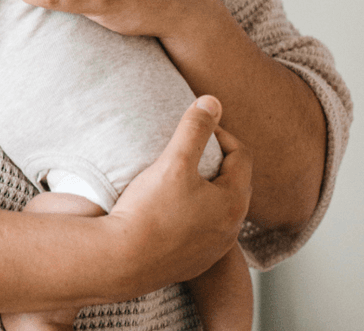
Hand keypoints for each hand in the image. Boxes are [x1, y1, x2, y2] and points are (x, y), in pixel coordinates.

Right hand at [105, 96, 252, 298]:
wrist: (122, 260)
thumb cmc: (149, 210)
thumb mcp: (174, 161)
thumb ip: (194, 129)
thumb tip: (212, 101)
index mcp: (234, 202)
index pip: (241, 154)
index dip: (219, 133)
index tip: (193, 127)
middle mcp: (231, 229)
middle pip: (232, 181)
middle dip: (213, 160)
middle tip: (185, 148)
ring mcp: (213, 249)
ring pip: (217, 207)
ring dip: (203, 188)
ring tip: (175, 175)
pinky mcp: (194, 262)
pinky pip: (201, 229)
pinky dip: (191, 212)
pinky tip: (167, 206)